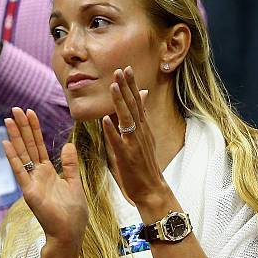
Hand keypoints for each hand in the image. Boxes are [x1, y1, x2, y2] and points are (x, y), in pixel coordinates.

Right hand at [3, 108, 88, 247]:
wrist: (69, 233)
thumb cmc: (73, 213)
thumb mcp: (74, 183)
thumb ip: (70, 165)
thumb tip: (68, 145)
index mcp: (48, 173)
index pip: (39, 146)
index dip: (34, 129)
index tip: (29, 113)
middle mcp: (37, 175)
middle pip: (28, 146)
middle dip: (22, 127)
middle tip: (15, 109)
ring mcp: (31, 183)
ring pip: (22, 154)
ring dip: (15, 136)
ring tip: (8, 119)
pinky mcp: (30, 192)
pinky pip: (20, 171)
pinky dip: (13, 157)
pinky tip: (6, 143)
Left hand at [102, 66, 168, 205]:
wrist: (152, 189)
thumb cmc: (145, 164)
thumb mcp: (146, 136)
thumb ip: (141, 115)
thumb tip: (143, 93)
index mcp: (143, 128)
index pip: (137, 102)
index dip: (131, 85)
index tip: (126, 68)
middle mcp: (140, 133)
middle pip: (133, 106)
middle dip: (126, 87)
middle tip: (120, 69)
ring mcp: (134, 144)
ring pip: (127, 120)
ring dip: (120, 103)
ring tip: (113, 87)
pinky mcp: (127, 157)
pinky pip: (118, 142)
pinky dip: (112, 131)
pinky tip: (105, 120)